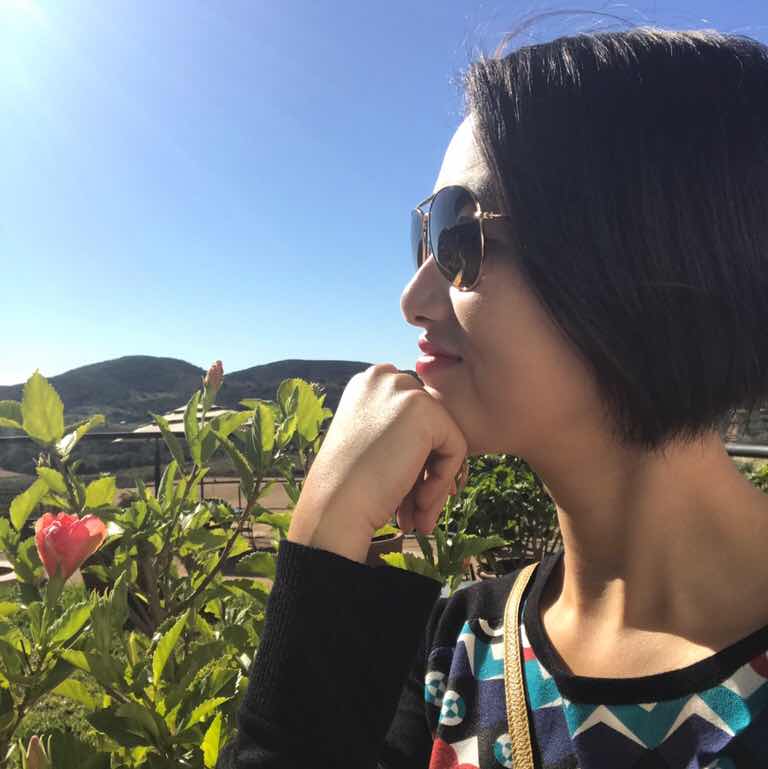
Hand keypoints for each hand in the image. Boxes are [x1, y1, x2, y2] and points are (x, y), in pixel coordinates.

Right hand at [287, 363, 467, 562]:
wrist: (334, 506)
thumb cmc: (347, 485)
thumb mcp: (370, 442)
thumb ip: (400, 431)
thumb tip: (439, 444)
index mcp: (368, 383)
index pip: (413, 418)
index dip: (414, 457)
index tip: (406, 492)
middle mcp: (384, 377)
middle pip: (431, 426)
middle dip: (426, 471)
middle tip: (415, 510)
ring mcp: (404, 389)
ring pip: (444, 439)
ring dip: (434, 482)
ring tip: (417, 517)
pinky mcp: (425, 409)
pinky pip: (456, 449)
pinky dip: (443, 482)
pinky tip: (419, 504)